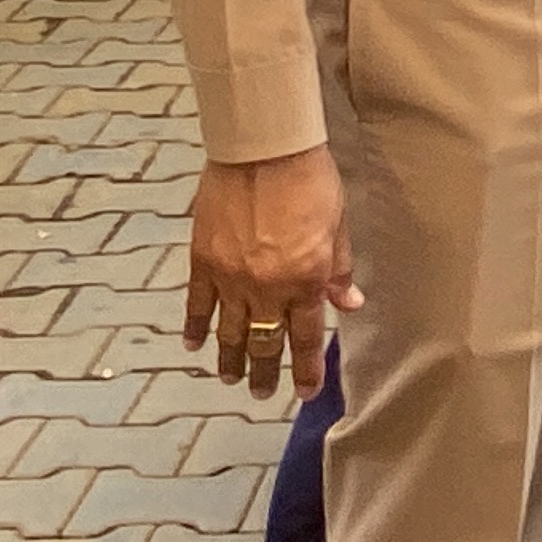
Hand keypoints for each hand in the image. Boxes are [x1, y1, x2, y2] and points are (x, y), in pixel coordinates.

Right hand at [185, 146, 360, 401]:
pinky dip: (194, 326)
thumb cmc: (310, 179)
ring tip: (230, 378)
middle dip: (265, 373)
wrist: (263, 148)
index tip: (305, 392)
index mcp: (306, 281)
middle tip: (261, 393)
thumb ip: (339, 269)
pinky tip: (193, 344)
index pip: (307, 339)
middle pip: (265, 343)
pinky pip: (196, 304)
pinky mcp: (203, 261)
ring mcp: (231, 278)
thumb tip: (349, 304)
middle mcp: (268, 288)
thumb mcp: (338, 225)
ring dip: (230, 360)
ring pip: (230, 332)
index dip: (306, 370)